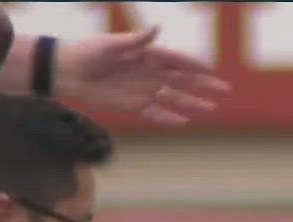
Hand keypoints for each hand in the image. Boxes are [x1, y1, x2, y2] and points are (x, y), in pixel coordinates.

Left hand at [56, 27, 229, 125]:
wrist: (68, 71)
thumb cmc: (88, 52)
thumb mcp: (112, 43)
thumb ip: (137, 40)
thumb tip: (157, 28)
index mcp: (147, 54)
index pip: (178, 60)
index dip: (196, 65)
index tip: (213, 71)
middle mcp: (149, 72)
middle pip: (182, 81)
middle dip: (204, 86)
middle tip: (224, 91)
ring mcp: (143, 90)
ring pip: (174, 98)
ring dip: (192, 103)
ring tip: (211, 109)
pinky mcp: (133, 105)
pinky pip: (156, 113)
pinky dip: (169, 117)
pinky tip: (184, 122)